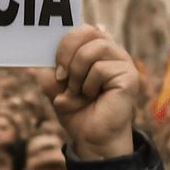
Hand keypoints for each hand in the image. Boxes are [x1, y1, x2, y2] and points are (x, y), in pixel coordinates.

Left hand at [35, 25, 137, 160]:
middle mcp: (112, 53)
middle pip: (86, 32)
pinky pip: (100, 68)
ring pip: (93, 49)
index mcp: (98, 51)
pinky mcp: (129, 75)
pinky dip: (88, 86)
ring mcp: (123, 63)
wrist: (91, 139)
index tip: (57, 69)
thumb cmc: (77, 112)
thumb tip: (41, 54)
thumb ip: (50, 67)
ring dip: (77, 73)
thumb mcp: (55, 86)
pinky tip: (93, 97)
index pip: (82, 30)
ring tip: (77, 92)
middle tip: (61, 77)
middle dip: (66, 54)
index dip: (64, 44)